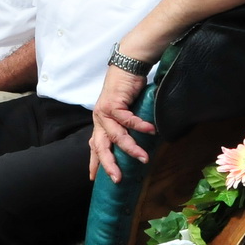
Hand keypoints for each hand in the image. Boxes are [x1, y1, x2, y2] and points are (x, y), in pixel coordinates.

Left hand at [87, 65, 156, 182]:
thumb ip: (124, 126)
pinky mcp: (113, 103)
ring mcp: (104, 111)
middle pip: (101, 146)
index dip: (94, 162)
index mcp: (100, 123)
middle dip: (109, 164)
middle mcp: (99, 119)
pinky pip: (126, 119)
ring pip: (116, 136)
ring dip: (131, 148)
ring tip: (144, 158)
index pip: (94, 146)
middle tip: (118, 179)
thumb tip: (135, 143)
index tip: (93, 179)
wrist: (127, 66)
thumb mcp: (123, 111)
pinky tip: (151, 131)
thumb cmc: (127, 89)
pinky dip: (139, 126)